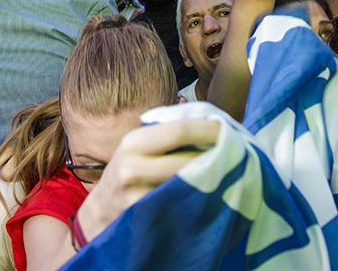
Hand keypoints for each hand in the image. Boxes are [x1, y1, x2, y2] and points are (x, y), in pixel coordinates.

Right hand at [75, 119, 219, 240]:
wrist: (99, 214)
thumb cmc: (127, 174)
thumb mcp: (137, 148)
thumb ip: (166, 135)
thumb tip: (210, 120)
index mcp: (133, 141)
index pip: (179, 129)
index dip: (208, 128)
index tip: (229, 128)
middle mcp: (132, 166)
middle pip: (187, 158)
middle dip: (216, 156)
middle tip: (237, 153)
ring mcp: (138, 195)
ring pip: (187, 183)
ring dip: (212, 178)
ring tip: (229, 173)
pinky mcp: (145, 218)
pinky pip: (181, 205)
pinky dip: (200, 198)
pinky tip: (212, 195)